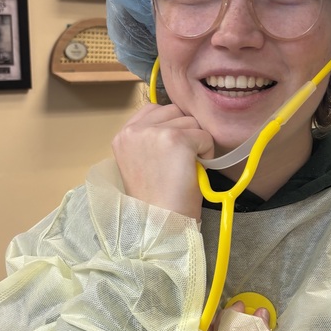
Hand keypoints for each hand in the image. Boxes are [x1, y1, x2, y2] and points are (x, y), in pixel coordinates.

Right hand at [112, 103, 213, 218]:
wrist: (159, 222)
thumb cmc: (156, 199)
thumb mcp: (142, 162)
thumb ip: (150, 138)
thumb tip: (178, 122)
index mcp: (123, 135)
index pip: (153, 109)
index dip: (170, 126)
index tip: (172, 149)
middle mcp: (134, 129)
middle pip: (174, 111)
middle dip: (184, 132)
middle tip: (180, 161)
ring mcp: (154, 132)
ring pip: (191, 121)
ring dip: (196, 143)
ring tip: (186, 167)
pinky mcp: (176, 139)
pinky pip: (205, 136)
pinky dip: (207, 153)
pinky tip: (194, 171)